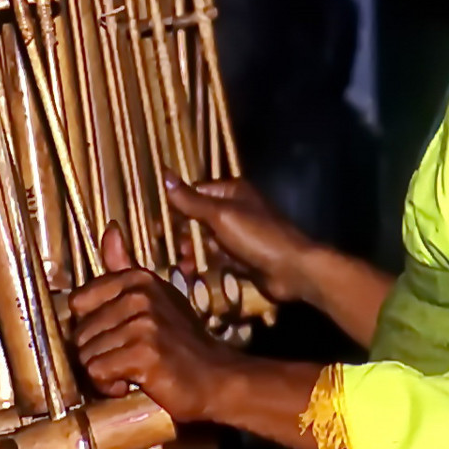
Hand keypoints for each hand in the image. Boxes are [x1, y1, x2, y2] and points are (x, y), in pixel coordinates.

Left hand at [69, 223, 244, 423]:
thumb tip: (110, 228)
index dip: (92, 326)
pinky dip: (109, 386)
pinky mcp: (144, 354)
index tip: (117, 334)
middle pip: (80, 332)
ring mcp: (142, 324)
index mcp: (137, 279)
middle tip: (126, 357)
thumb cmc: (181, 340)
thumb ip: (125, 265)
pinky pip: (97, 373)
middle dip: (97, 353)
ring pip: (86, 355)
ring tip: (131, 370)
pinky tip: (129, 384)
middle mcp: (139, 296)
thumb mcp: (156, 295)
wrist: (216, 377)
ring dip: (103, 372)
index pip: (78, 302)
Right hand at [166, 171, 316, 303]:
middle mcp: (235, 210)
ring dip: (192, 251)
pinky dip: (205, 264)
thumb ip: (190, 200)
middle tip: (166, 247)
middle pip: (199, 219)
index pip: (195, 193)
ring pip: (206, 241)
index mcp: (232, 192)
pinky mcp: (243, 258)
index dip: (175, 207)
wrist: (293, 270)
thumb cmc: (257, 235)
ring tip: (181, 264)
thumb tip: (164, 175)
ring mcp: (240, 235)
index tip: (155, 224)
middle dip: (182, 233)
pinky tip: (192, 273)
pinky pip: (217, 258)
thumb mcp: (220, 215)